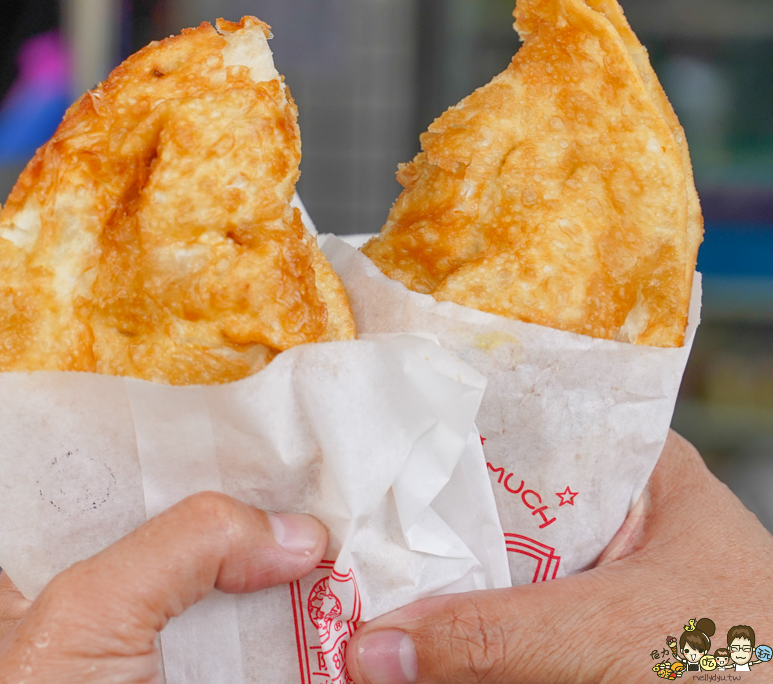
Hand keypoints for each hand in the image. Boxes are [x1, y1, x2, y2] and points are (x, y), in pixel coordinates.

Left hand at [0, 492, 326, 682]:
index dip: (202, 465)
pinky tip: (348, 611)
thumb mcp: (86, 614)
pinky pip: (284, 657)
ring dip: (305, 579)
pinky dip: (318, 639)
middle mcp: (125, 624)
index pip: (139, 495)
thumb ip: (180, 545)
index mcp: (62, 585)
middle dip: (268, 519)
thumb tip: (292, 530)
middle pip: (209, 548)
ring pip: (254, 606)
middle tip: (327, 482)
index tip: (269, 441)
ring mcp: (182, 669)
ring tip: (354, 532)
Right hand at [346, 431, 772, 683]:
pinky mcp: (592, 638)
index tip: (374, 445)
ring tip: (361, 569)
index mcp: (637, 469)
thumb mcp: (618, 634)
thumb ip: (498, 638)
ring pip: (503, 569)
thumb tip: (372, 646)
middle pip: (501, 504)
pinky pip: (515, 627)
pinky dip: (469, 636)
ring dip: (442, 583)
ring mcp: (603, 580)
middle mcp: (614, 516)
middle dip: (430, 521)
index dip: (447, 433)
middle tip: (350, 520)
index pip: (524, 423)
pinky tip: (416, 635)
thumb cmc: (755, 665)